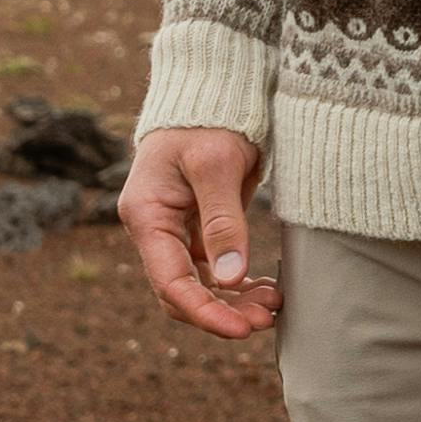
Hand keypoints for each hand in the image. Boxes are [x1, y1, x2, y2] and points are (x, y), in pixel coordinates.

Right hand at [128, 123, 280, 339]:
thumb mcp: (216, 165)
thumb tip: (228, 279)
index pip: (171, 282)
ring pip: (199, 285)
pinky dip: (238, 283)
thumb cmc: (208, 119)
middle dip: (223, 311)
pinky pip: (213, 270)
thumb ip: (222, 222)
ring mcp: (174, 231)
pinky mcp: (197, 229)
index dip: (206, 313)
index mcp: (146, 215)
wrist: (212, 91)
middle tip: (267, 317)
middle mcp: (154, 230)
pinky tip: (266, 289)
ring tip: (274, 304)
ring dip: (234, 301)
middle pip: (182, 292)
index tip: (243, 329)